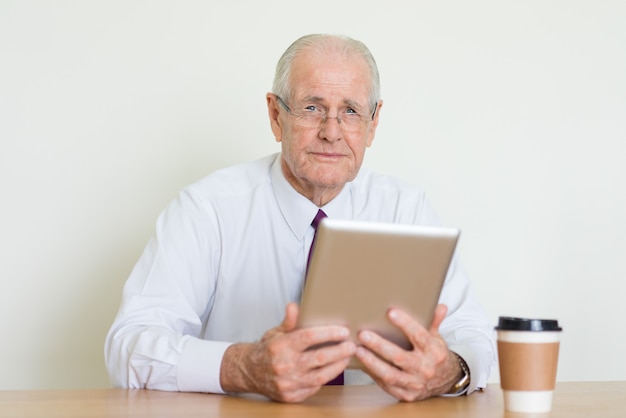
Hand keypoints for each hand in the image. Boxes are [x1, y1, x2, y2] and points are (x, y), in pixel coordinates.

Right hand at [220, 302, 355, 402]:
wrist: (249, 372)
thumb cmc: (267, 350)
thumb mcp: (276, 332)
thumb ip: (289, 321)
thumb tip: (294, 306)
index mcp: (280, 346)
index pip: (309, 337)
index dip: (328, 333)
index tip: (343, 331)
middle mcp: (284, 365)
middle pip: (319, 357)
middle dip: (340, 351)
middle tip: (352, 344)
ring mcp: (288, 383)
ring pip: (320, 375)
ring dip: (338, 366)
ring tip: (347, 356)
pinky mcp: (291, 396)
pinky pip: (314, 387)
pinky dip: (326, 378)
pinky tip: (334, 369)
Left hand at [355, 304, 461, 401]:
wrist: (446, 381)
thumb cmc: (435, 354)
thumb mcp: (437, 337)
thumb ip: (433, 321)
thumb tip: (440, 306)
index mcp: (434, 351)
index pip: (419, 336)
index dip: (405, 324)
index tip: (390, 312)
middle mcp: (425, 368)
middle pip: (399, 357)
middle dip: (379, 345)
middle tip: (363, 334)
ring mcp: (416, 384)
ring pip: (390, 375)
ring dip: (372, 362)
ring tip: (357, 350)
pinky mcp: (408, 395)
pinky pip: (387, 386)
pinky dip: (374, 375)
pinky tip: (362, 364)